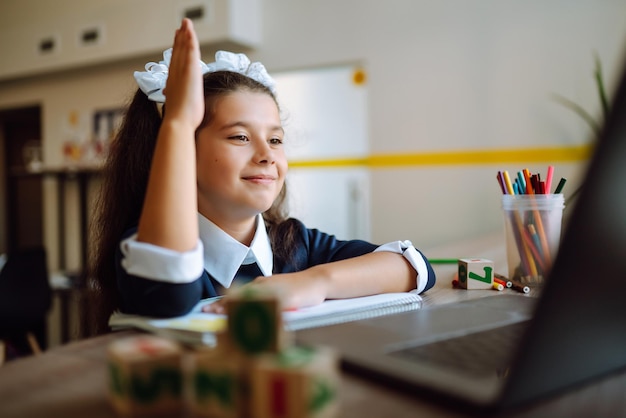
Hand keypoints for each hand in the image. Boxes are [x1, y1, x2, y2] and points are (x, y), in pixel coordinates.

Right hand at [162, 18, 203, 129]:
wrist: (178, 122)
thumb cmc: (179, 119)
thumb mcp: (177, 105)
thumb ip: (177, 98)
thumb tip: (174, 98)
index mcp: (173, 81)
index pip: (175, 61)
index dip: (177, 49)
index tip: (178, 39)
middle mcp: (175, 74)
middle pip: (178, 52)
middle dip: (180, 38)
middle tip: (181, 26)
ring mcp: (181, 73)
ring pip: (183, 49)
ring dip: (185, 35)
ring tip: (186, 23)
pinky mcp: (189, 73)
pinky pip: (189, 53)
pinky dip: (189, 42)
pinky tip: (190, 33)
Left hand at [201, 270, 329, 313]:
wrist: (316, 281)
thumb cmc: (296, 288)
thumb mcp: (276, 292)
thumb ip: (262, 299)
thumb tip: (247, 309)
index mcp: (261, 285)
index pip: (238, 294)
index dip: (223, 303)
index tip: (208, 309)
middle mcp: (265, 286)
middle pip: (240, 296)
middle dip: (223, 305)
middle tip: (208, 312)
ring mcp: (274, 291)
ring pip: (250, 299)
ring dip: (234, 307)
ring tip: (220, 314)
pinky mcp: (285, 298)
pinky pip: (269, 306)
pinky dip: (258, 311)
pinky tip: (249, 318)